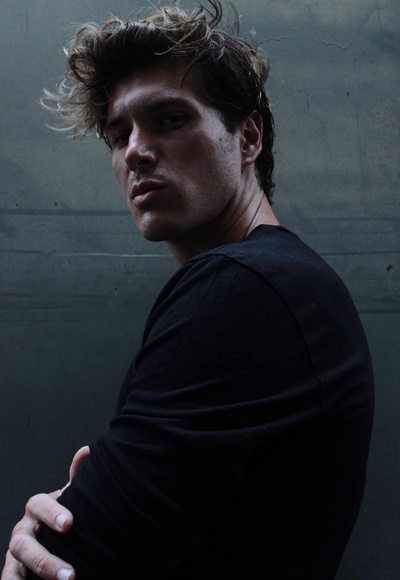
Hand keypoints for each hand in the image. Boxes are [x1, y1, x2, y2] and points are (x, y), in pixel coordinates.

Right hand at [2, 446, 89, 579]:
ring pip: (15, 568)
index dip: (52, 513)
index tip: (69, 523)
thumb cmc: (66, 514)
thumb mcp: (72, 496)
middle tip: (70, 574)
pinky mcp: (13, 574)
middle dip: (44, 559)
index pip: (38, 505)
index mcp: (37, 508)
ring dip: (37, 576)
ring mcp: (15, 555)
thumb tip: (88, 450)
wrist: (56, 536)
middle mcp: (23, 531)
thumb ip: (77, 477)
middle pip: (23, 544)